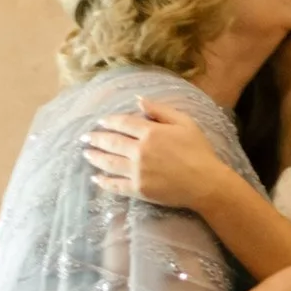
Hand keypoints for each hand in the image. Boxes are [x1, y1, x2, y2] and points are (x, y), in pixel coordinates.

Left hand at [84, 98, 234, 213]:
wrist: (206, 183)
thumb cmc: (199, 151)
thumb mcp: (184, 122)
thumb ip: (160, 110)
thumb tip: (138, 100)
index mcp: (151, 132)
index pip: (123, 123)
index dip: (109, 121)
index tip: (101, 121)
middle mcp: (140, 151)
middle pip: (111, 142)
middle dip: (96, 138)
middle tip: (85, 137)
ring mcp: (137, 171)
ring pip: (109, 163)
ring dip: (95, 157)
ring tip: (86, 154)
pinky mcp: (139, 189)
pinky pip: (115, 185)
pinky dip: (103, 182)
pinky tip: (96, 178)